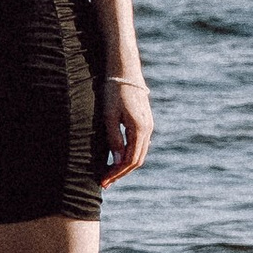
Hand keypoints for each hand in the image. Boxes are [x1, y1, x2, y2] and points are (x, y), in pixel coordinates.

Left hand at [100, 67, 154, 183]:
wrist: (125, 70)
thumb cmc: (114, 91)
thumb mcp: (109, 116)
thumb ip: (114, 139)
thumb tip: (118, 161)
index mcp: (140, 130)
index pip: (130, 161)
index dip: (117, 173)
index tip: (103, 181)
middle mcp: (148, 130)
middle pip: (137, 160)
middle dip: (121, 173)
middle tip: (104, 182)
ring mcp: (149, 125)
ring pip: (139, 153)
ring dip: (125, 165)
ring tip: (110, 173)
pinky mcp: (145, 121)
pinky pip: (140, 144)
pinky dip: (130, 155)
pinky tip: (118, 157)